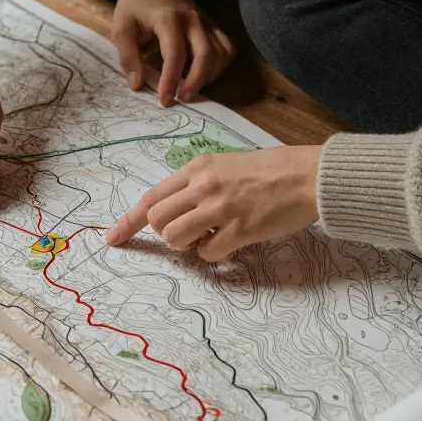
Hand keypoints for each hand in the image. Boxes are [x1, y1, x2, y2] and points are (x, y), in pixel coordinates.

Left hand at [104, 145, 321, 261]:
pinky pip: (207, 253)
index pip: (151, 197)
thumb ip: (199, 184)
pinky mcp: (239, 229)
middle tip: (191, 232)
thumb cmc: (272, 171)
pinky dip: (212, 255)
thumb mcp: (227, 165)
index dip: (129, 221)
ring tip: (210, 236)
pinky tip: (230, 243)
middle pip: (157, 220)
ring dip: (187, 245)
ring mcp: (220, 208)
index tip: (113, 238)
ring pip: (175, 237)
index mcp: (199, 169)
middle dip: (167, 233)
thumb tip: (177, 211)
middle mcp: (204, 186)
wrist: (308, 175)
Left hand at [110, 0, 236, 106]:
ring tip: (192, 87)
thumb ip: (128, 56)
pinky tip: (205, 73)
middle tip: (183, 98)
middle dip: (196, 81)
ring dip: (210, 75)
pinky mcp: (212, 25)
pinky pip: (227, 47)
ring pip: (221, 53)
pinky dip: (221, 64)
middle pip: (206, 55)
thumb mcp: (122, 27)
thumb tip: (137, 84)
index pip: (175, 54)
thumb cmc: (136, 4)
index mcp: (167, 18)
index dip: (171, 80)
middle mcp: (192, 19)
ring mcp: (206, 21)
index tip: (165, 99)